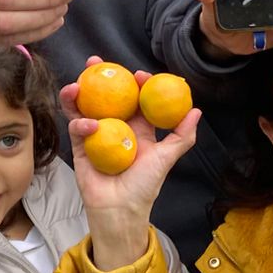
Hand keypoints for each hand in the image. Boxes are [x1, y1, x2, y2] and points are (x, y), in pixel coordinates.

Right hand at [64, 59, 202, 270]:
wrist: (120, 210)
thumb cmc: (145, 186)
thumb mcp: (166, 158)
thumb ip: (181, 135)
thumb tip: (196, 111)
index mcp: (137, 128)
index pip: (135, 99)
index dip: (136, 84)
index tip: (137, 74)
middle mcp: (115, 127)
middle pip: (106, 96)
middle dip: (99, 77)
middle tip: (95, 62)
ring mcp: (96, 136)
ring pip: (84, 107)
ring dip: (78, 93)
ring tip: (77, 85)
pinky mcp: (80, 147)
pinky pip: (76, 128)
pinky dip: (80, 123)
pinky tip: (88, 124)